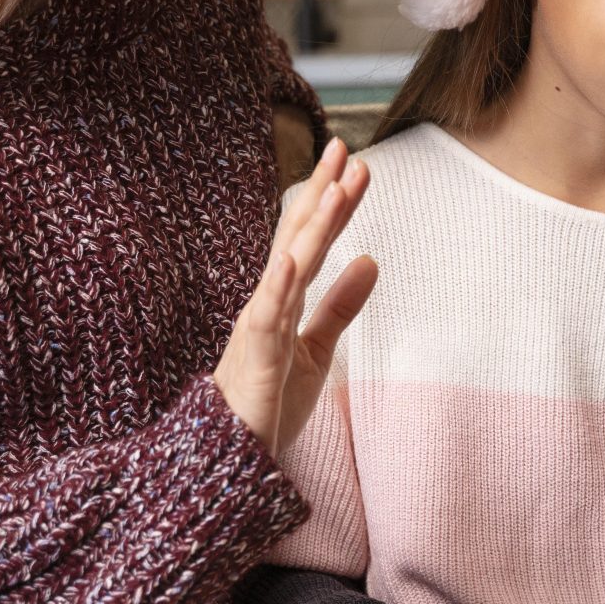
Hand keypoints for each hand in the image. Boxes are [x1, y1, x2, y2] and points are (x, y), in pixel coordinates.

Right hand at [213, 138, 377, 456]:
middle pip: (298, 236)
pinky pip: (266, 316)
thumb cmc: (268, 400)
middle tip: (344, 148)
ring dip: (310, 227)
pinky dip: (277, 285)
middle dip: (321, 193)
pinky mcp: (254, 356)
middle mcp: (269, 301)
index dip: (332, 201)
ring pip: (288, 266)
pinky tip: (291, 257)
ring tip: (333, 188)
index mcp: (284, 297)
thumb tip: (372, 259)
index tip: (355, 163)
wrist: (233, 455)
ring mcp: (259, 325)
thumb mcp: (317, 348)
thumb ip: (341, 305)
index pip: (310, 238)